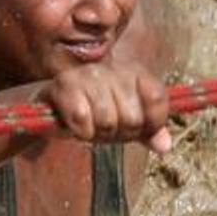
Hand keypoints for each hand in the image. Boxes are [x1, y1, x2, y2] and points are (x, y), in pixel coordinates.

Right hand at [36, 60, 170, 153]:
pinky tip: (75, 124)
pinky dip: (80, 131)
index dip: (151, 123)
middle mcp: (114, 69)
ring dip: (97, 134)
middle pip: (133, 118)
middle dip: (119, 133)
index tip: (138, 129)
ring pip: (108, 121)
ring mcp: (89, 75)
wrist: (51, 106)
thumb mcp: (125, 121)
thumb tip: (165, 146)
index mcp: (135, 72)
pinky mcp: (65, 85)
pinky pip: (83, 120)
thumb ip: (148, 130)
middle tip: (105, 127)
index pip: (157, 98)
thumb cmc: (93, 112)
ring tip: (90, 125)